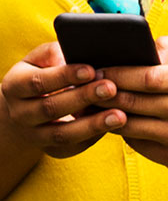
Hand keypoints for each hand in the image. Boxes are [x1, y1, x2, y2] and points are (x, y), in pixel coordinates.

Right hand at [2, 41, 123, 157]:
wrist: (27, 108)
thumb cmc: (43, 73)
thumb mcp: (40, 59)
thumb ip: (54, 52)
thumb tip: (71, 51)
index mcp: (15, 86)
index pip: (38, 82)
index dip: (64, 76)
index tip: (91, 69)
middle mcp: (20, 113)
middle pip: (50, 108)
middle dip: (82, 98)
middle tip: (111, 88)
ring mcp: (34, 135)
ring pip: (62, 133)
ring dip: (92, 125)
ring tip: (120, 115)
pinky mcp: (52, 150)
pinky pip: (73, 146)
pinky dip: (94, 137)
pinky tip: (115, 127)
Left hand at [105, 37, 167, 168]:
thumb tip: (136, 52)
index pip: (148, 77)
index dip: (118, 74)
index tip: (97, 70)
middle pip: (133, 102)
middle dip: (104, 94)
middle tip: (86, 87)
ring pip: (128, 125)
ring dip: (105, 115)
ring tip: (92, 104)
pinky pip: (135, 143)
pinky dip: (120, 132)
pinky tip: (112, 121)